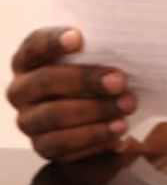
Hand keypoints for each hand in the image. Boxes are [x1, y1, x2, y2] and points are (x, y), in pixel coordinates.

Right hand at [7, 28, 137, 161]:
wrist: (95, 113)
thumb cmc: (94, 74)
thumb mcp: (93, 57)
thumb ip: (98, 48)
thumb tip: (126, 42)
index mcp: (29, 60)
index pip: (34, 46)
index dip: (53, 42)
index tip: (78, 38)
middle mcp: (21, 90)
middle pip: (46, 81)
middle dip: (86, 80)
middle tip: (119, 81)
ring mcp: (28, 120)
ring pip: (55, 116)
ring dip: (96, 110)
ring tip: (127, 106)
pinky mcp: (42, 146)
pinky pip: (65, 144)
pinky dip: (95, 136)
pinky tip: (118, 129)